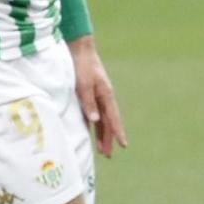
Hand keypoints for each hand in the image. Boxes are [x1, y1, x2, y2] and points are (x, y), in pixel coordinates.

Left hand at [70, 36, 127, 157]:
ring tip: (102, 150)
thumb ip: (89, 102)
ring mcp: (98, 96)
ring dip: (102, 134)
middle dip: (108, 139)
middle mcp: (104, 97)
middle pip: (108, 122)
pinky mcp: (90, 94)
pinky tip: (92, 133)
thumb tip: (96, 120)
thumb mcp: (83, 84)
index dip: (117, 132)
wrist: (79, 48)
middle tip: (108, 155)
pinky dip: (95, 125)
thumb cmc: (82, 65)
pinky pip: (94, 114)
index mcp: (106, 95)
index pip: (113, 118)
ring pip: (102, 120)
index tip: (123, 145)